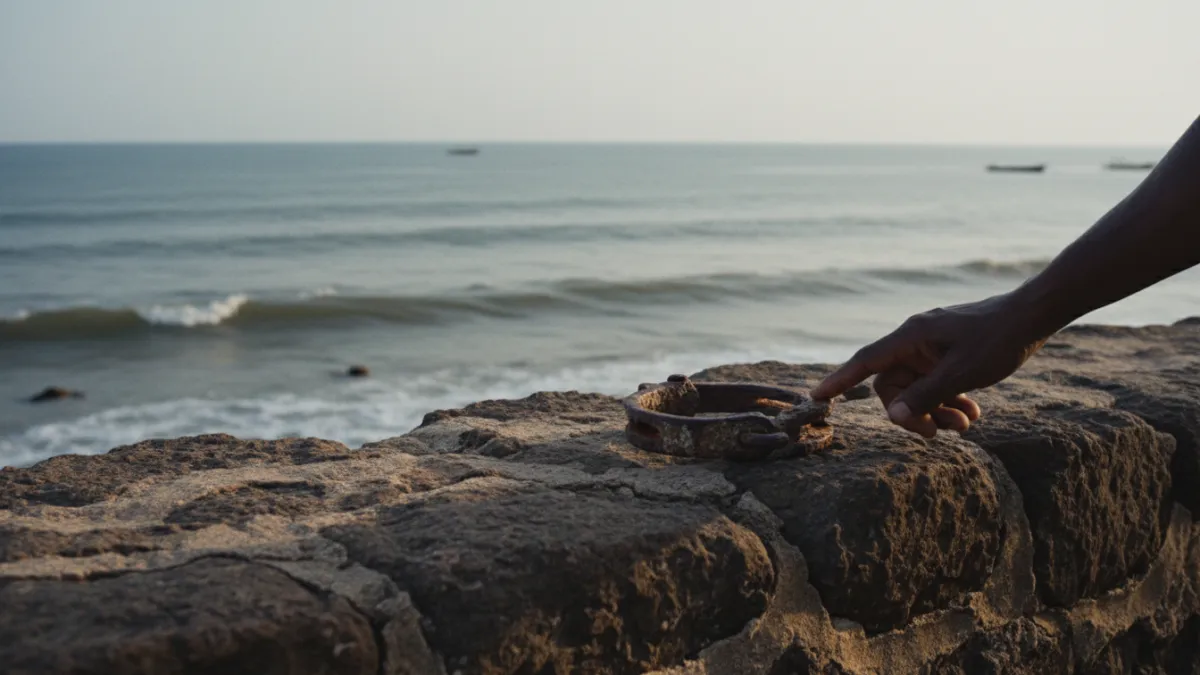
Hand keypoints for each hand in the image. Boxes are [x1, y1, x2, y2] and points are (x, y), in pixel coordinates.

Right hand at [811, 293, 1048, 437]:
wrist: (1033, 316)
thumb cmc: (997, 339)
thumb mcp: (961, 374)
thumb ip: (924, 396)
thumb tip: (891, 415)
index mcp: (911, 338)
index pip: (865, 362)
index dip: (839, 381)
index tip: (816, 398)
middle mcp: (915, 342)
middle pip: (894, 386)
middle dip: (913, 412)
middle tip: (938, 434)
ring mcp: (932, 348)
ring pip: (917, 388)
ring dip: (936, 411)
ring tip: (966, 425)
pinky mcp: (948, 353)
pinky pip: (936, 383)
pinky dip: (949, 401)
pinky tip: (971, 414)